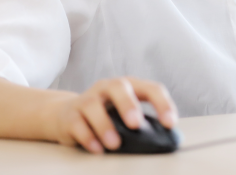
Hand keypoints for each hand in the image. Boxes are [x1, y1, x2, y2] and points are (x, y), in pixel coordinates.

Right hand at [49, 77, 176, 153]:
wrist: (65, 114)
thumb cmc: (105, 114)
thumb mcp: (124, 112)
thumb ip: (141, 121)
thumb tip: (164, 140)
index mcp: (128, 86)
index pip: (150, 88)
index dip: (162, 103)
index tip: (170, 123)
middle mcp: (107, 88)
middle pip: (118, 86)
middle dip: (128, 104)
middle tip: (136, 124)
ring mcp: (87, 99)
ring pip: (93, 105)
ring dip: (105, 125)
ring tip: (114, 144)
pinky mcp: (70, 115)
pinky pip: (77, 123)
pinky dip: (88, 137)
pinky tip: (97, 149)